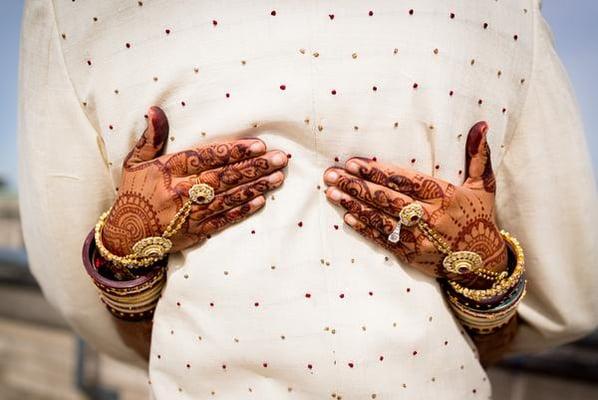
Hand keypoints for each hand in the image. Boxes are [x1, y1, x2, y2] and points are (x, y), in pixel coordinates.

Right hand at [102, 106, 288, 255]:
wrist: (127, 235)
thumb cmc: (134, 192)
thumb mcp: (135, 162)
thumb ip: (151, 137)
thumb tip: (155, 110)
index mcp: (169, 170)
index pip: (206, 158)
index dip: (233, 151)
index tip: (257, 145)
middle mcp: (181, 191)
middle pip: (223, 177)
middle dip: (254, 168)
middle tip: (279, 159)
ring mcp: (190, 213)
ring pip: (228, 197)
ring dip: (255, 187)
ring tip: (278, 177)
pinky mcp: (196, 230)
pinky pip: (222, 219)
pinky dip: (242, 210)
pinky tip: (260, 201)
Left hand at [323, 122, 506, 286]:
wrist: (483, 262)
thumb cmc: (479, 216)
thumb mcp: (484, 185)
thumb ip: (478, 155)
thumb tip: (481, 124)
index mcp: (445, 196)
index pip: (405, 180)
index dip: (378, 172)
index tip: (353, 163)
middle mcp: (431, 217)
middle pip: (387, 198)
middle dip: (357, 186)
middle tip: (331, 175)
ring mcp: (420, 238)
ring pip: (381, 219)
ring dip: (354, 205)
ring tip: (331, 193)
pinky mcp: (411, 255)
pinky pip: (384, 239)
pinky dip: (365, 228)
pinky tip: (347, 217)